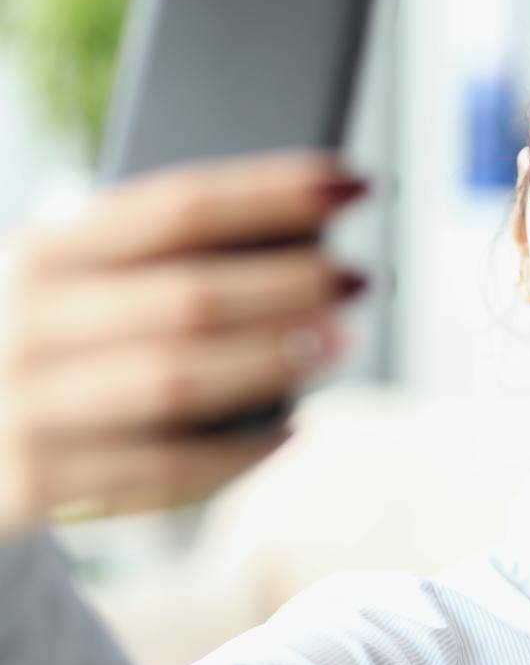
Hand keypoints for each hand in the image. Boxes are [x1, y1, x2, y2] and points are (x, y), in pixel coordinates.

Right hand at [0, 150, 369, 540]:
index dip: (275, 192)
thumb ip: (153, 265)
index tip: (355, 181)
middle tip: (360, 277)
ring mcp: (24, 405)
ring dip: (269, 360)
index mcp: (40, 253)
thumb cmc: (38, 353)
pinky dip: (236, 451)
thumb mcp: (69, 290)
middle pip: (185, 294)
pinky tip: (293, 429)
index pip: (176, 206)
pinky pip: (159, 469)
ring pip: (174, 380)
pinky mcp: (32, 483)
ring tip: (340, 340)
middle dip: (286, 284)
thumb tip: (299, 244)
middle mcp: (25, 322)